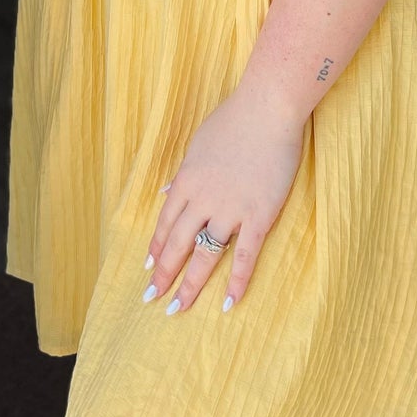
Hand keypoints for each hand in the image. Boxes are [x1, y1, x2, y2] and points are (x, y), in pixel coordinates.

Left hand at [143, 85, 305, 315]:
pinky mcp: (259, 214)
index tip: (149, 267)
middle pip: (179, 244)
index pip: (166, 222)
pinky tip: (229, 303)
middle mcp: (203, 199)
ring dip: (191, 284)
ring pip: (206, 255)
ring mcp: (230, 209)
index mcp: (187, 181)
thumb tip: (166, 192)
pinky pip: (245, 255)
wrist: (267, 107)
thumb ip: (183, 173)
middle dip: (164, 273)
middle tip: (152, 297)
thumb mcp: (198, 143)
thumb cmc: (234, 119)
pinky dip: (236, 281)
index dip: (157, 247)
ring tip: (178, 308)